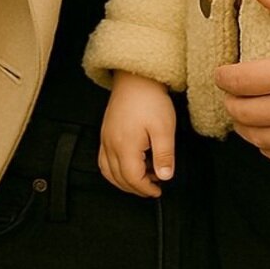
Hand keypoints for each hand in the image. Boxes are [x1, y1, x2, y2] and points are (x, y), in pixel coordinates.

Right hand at [99, 72, 176, 197]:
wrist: (135, 78)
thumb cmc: (150, 100)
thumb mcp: (164, 128)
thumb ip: (164, 155)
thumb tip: (165, 177)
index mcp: (125, 146)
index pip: (133, 178)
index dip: (146, 189)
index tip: (158, 190)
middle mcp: (111, 145)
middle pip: (119, 178)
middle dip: (136, 188)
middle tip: (153, 187)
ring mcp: (105, 139)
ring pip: (108, 171)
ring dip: (124, 181)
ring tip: (143, 178)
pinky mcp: (105, 132)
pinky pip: (103, 160)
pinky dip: (114, 170)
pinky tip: (127, 166)